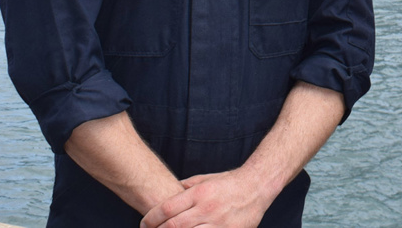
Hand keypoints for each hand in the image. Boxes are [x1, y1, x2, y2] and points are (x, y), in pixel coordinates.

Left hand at [140, 169, 269, 227]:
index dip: (151, 219)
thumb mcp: (206, 179)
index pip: (167, 208)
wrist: (258, 186)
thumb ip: (186, 187)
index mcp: (200, 193)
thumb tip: (166, 194)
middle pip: (174, 226)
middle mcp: (208, 208)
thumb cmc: (229, 183)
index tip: (143, 224)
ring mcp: (219, 223)